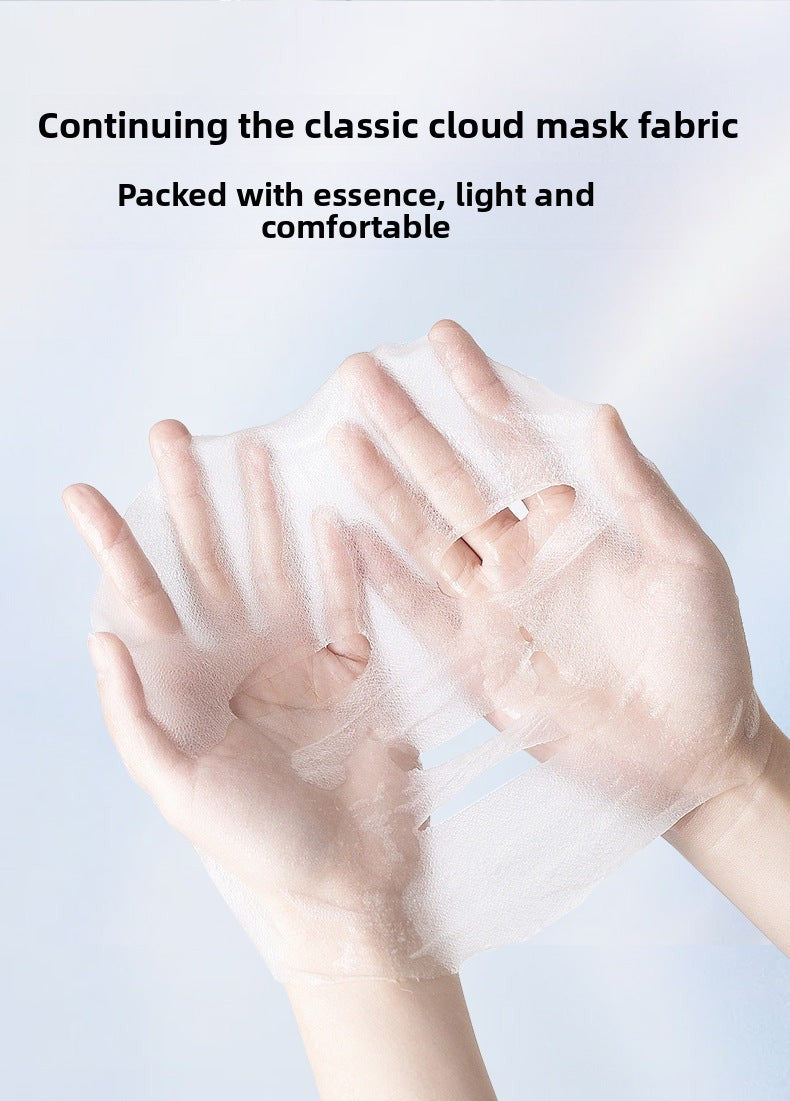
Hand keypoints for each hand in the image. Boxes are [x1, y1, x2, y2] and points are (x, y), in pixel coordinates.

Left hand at [64, 422, 421, 978]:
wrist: (344, 883)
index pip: (144, 600)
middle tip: (171, 431)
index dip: (115, 546)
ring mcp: (297, 664)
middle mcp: (237, 664)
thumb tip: (100, 636)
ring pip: (276, 567)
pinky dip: (341, 564)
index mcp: (186, 688)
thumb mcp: (174, 786)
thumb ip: (134, 716)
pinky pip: (348, 606)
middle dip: (188, 499)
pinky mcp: (355, 675)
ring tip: (254, 445)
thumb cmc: (252, 842)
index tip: (81, 490)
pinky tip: (331, 515)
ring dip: (263, 510)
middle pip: (206, 564)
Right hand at [330, 319, 770, 817]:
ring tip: (341, 436)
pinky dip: (384, 578)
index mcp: (573, 524)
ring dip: (383, 488)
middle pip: (452, 480)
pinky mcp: (477, 664)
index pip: (513, 443)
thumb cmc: (706, 654)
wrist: (695, 752)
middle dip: (408, 427)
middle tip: (359, 373)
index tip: (440, 337)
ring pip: (426, 535)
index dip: (478, 389)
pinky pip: (421, 613)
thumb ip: (638, 489)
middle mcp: (523, 560)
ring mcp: (494, 610)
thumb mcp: (684, 559)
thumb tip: (601, 412)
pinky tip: (347, 535)